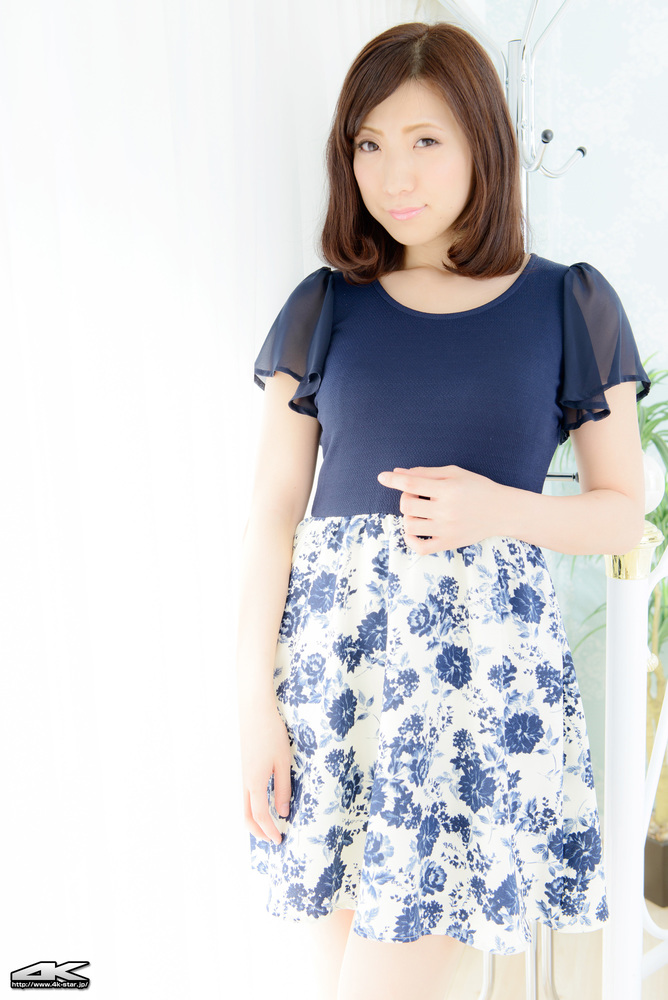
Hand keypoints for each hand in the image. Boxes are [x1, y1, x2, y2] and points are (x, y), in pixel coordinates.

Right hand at [239, 698, 291, 845]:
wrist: (254, 710)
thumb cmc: (271, 734)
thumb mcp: (283, 762)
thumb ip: (282, 788)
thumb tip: (282, 812)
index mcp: (255, 783)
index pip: (260, 816)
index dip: (269, 831)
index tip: (278, 840)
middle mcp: (244, 781)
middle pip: (246, 816)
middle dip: (257, 831)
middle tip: (271, 838)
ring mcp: (241, 774)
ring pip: (242, 805)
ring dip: (253, 819)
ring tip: (267, 825)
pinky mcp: (242, 766)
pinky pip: (244, 793)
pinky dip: (251, 806)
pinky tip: (261, 802)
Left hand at [377, 464, 502, 553]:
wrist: (502, 511)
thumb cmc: (477, 488)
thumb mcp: (454, 473)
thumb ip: (426, 473)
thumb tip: (399, 472)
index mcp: (448, 489)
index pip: (413, 483)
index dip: (394, 480)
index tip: (382, 477)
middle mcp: (446, 510)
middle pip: (407, 505)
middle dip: (406, 497)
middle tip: (417, 495)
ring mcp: (446, 529)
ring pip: (410, 525)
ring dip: (409, 516)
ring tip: (420, 511)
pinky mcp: (448, 544)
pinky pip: (420, 547)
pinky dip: (410, 539)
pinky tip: (414, 530)